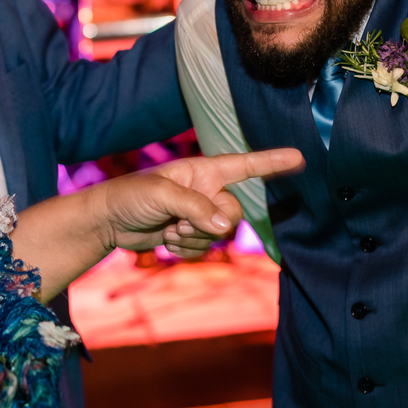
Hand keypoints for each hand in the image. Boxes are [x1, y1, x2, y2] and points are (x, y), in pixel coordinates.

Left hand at [92, 149, 303, 257]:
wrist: (108, 221)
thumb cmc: (130, 196)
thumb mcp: (160, 194)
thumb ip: (195, 207)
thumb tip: (224, 227)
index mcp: (203, 171)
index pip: (244, 165)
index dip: (271, 162)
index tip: (299, 158)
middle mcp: (207, 191)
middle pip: (234, 213)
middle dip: (209, 223)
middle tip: (179, 221)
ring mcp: (200, 215)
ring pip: (220, 236)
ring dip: (194, 238)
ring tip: (169, 228)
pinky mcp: (191, 235)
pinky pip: (205, 249)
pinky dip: (187, 249)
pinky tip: (167, 240)